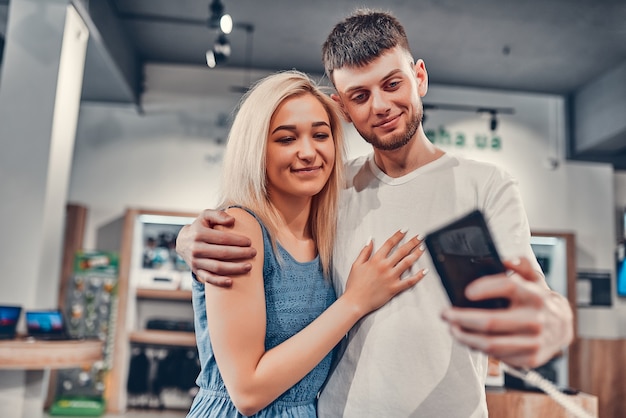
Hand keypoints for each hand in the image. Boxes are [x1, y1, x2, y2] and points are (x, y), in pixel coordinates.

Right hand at [176, 209, 256, 286]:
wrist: (182, 242)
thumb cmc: (199, 227)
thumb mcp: (205, 216)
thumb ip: (218, 215)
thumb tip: (232, 220)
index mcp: (199, 234)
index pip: (222, 238)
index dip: (237, 240)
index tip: (249, 242)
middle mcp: (196, 248)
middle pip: (222, 253)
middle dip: (240, 253)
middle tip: (253, 253)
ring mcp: (196, 261)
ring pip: (217, 267)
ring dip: (234, 268)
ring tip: (249, 267)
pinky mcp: (196, 271)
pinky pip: (209, 278)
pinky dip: (219, 281)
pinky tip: (231, 282)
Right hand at [343, 230, 426, 315]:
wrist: (355, 301)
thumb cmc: (354, 284)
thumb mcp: (356, 265)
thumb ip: (365, 252)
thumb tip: (370, 240)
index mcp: (375, 260)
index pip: (389, 243)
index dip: (398, 235)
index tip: (405, 230)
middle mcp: (385, 266)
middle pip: (401, 251)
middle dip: (412, 242)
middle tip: (420, 237)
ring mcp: (391, 277)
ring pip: (407, 263)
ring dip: (416, 254)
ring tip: (423, 248)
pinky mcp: (394, 288)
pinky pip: (409, 281)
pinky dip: (418, 276)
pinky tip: (425, 271)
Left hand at [441, 257, 573, 367]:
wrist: (562, 327)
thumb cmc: (539, 300)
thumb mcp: (533, 278)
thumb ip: (520, 264)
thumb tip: (506, 260)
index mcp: (533, 295)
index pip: (507, 286)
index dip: (484, 288)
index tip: (466, 292)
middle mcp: (534, 319)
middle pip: (490, 322)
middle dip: (461, 318)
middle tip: (445, 314)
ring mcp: (533, 341)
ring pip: (490, 344)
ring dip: (465, 337)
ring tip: (452, 328)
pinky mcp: (529, 358)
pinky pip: (497, 356)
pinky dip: (478, 348)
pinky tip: (469, 339)